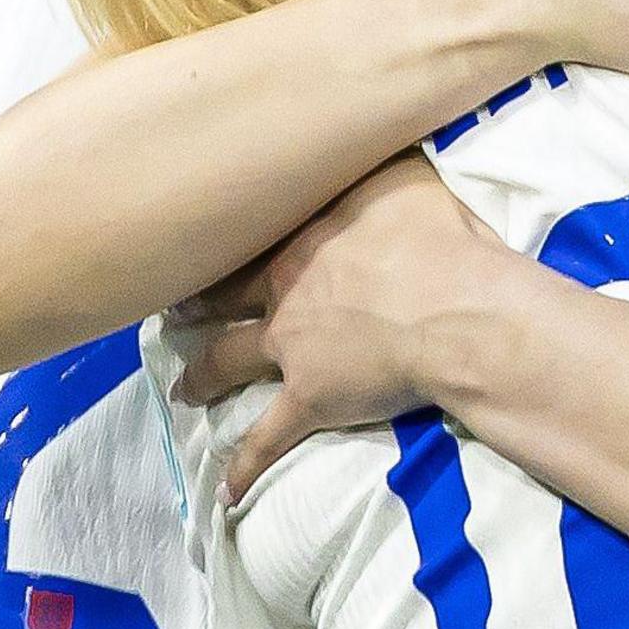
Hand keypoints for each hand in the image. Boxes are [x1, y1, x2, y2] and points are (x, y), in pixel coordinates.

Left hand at [171, 158, 513, 499]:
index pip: (249, 235)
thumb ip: (376, 162)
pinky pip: (266, 440)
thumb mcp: (406, 176)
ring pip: (226, 361)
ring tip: (180, 389)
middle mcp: (283, 289)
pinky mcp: (308, 399)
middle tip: (172, 312)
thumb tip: (369, 135)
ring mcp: (289, 347)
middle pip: (222, 295)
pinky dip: (244, 468)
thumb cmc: (441, 239)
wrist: (456, 309)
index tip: (197, 239)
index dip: (222, 242)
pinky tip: (227, 493)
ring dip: (200, 376)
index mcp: (303, 237)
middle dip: (194, 304)